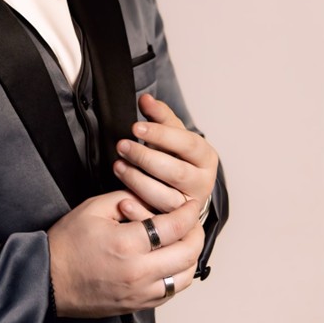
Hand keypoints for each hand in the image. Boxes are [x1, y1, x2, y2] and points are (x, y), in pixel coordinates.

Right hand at [47, 189, 203, 317]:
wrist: (48, 279)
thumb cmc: (66, 245)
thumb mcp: (92, 209)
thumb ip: (124, 198)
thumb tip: (149, 199)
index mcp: (127, 244)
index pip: (174, 227)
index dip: (187, 212)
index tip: (189, 205)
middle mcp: (138, 272)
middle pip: (188, 253)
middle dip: (196, 233)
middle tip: (191, 221)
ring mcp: (140, 293)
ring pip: (185, 276)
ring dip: (190, 257)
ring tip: (183, 241)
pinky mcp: (138, 305)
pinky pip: (171, 291)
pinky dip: (178, 275)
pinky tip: (170, 261)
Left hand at [112, 94, 217, 216]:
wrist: (181, 188)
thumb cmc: (174, 157)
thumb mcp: (171, 134)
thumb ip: (159, 116)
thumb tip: (145, 99)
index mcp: (205, 156)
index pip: (187, 143)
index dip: (161, 134)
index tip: (135, 127)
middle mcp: (203, 182)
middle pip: (176, 172)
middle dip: (145, 157)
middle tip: (122, 145)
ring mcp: (189, 205)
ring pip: (165, 197)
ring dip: (137, 181)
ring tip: (118, 165)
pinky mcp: (175, 223)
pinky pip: (157, 219)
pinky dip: (138, 210)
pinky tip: (121, 199)